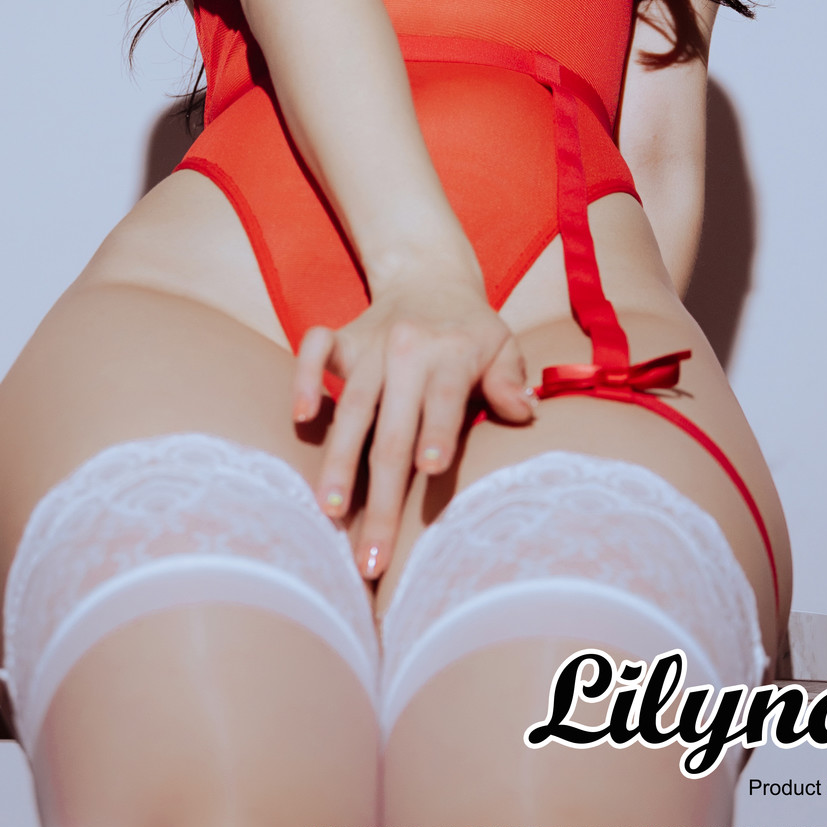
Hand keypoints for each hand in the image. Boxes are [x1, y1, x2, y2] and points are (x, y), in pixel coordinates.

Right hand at [291, 255, 535, 578]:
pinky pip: (315, 350)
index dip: (438, 431)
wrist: (429, 276)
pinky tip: (301, 417)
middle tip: (373, 550)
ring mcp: (370, 347)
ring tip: (329, 511)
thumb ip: (509, 378)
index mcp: (451, 354)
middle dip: (382, 492)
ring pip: (351, 407)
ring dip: (339, 461)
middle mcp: (407, 351)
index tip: (430, 470)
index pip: (444, 398)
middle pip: (392, 427)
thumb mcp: (501, 344)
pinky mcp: (342, 339)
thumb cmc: (471, 328)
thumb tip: (525, 412)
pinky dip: (305, 378)